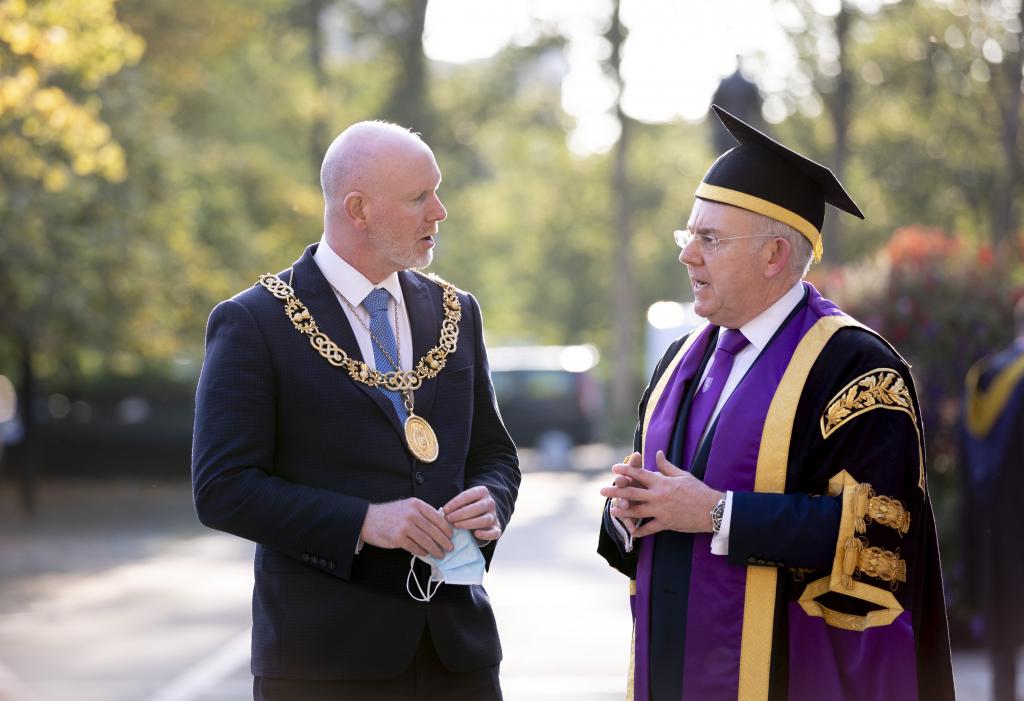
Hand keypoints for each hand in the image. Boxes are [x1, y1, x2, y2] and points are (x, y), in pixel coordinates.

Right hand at [360, 498, 453, 557]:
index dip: (446, 528)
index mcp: (416, 504)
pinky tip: (426, 554)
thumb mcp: (407, 506)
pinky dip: (422, 552)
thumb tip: (440, 525)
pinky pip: (415, 547)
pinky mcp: (398, 538)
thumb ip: (422, 513)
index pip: (437, 517)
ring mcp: (405, 526)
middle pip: (434, 530)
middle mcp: (412, 514)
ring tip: (441, 554)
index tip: (451, 535)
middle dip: (444, 541)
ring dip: (435, 549)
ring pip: (426, 540)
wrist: (368, 519)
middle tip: (450, 547)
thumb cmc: (389, 514)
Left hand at [443, 486, 500, 541]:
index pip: (468, 495)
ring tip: (456, 526)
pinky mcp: (497, 529)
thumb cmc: (468, 508)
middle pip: (477, 508)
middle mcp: (490, 503)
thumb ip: (457, 506)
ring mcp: (494, 516)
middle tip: (449, 519)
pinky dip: (486, 534)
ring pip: (485, 520)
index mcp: (482, 492)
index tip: (445, 510)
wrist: (483, 516)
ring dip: (469, 523)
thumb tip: (444, 513)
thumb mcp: (464, 502)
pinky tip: (476, 534)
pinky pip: (494, 532)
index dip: (455, 503)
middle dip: (461, 514)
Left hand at [600, 450, 722, 537]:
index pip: (639, 474)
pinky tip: (631, 532)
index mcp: (662, 482)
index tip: (614, 469)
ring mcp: (661, 510)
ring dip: (623, 511)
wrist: (712, 509)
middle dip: (616, 492)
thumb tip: (657, 454)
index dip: (625, 470)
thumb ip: (666, 466)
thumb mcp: (682, 475)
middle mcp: (658, 496)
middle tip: (602, 491)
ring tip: (612, 511)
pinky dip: (640, 531)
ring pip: (637, 511)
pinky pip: (649, 528)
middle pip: (632, 493)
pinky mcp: (666, 523)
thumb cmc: (698, 490)